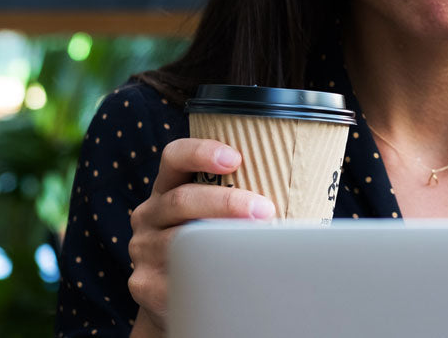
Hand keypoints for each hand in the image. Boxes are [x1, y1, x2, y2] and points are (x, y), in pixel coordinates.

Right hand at [127, 138, 275, 332]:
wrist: (177, 296)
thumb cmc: (208, 243)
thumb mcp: (212, 213)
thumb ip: (238, 196)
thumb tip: (303, 189)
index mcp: (168, 187)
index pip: (174, 157)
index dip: (201, 152)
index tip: (235, 157)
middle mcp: (150, 214)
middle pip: (182, 199)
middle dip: (227, 202)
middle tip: (265, 210)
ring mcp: (143, 248)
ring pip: (181, 240)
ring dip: (222, 241)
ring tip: (257, 242)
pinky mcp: (145, 284)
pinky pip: (178, 278)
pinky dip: (208, 275)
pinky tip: (233, 275)